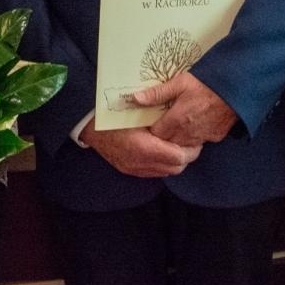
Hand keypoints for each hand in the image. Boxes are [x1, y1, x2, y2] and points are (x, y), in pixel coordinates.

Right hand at [78, 122, 200, 177]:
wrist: (89, 126)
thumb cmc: (114, 114)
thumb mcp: (138, 111)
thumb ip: (159, 115)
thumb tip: (181, 117)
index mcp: (144, 148)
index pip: (179, 157)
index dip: (191, 150)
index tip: (195, 139)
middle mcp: (140, 163)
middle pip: (175, 168)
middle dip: (186, 157)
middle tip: (190, 143)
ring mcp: (134, 169)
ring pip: (165, 172)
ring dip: (174, 161)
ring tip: (177, 146)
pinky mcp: (129, 170)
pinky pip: (153, 172)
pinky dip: (162, 164)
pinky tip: (162, 151)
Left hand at [131, 71, 237, 147]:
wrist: (236, 88)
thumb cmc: (206, 83)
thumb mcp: (180, 83)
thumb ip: (157, 93)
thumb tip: (135, 98)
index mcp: (176, 120)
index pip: (156, 135)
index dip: (151, 130)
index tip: (149, 123)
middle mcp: (187, 133)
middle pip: (168, 143)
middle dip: (162, 138)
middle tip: (161, 125)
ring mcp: (202, 137)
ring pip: (183, 146)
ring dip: (178, 140)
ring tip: (176, 127)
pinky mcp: (215, 137)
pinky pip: (199, 143)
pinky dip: (194, 139)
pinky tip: (194, 127)